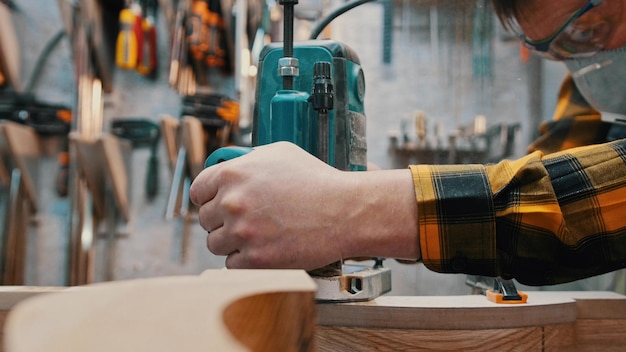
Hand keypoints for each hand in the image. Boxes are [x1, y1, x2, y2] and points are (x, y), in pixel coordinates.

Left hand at [189, 142, 418, 269]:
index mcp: (232, 174)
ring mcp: (242, 232)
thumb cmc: (316, 179)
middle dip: (222, 221)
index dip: (208, 198)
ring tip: (256, 236)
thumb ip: (247, 160)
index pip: (198, 191)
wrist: (344, 211)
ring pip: (215, 244)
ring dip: (231, 242)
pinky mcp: (255, 259)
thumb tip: (227, 166)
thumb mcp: (279, 153)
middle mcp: (232, 202)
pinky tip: (264, 248)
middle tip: (245, 221)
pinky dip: (245, 260)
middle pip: (206, 220)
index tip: (217, 204)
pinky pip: (231, 264)